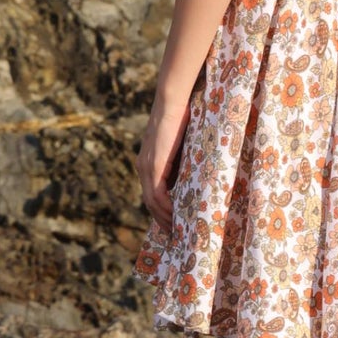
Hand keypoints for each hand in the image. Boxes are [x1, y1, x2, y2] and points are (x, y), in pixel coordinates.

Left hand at [137, 87, 192, 228]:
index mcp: (147, 163)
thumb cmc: (181, 118)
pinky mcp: (154, 165)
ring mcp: (146, 167)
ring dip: (164, 217)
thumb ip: (182, 161)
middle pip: (149, 202)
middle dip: (161, 219)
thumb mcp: (181, 146)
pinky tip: (175, 216)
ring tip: (176, 230)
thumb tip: (195, 175)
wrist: (172, 103)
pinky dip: (165, 207)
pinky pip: (157, 194)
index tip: (171, 223)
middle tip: (174, 234)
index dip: (160, 210)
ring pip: (152, 201)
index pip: (151, 193)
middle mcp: (143, 167)